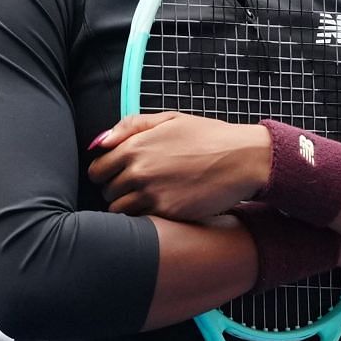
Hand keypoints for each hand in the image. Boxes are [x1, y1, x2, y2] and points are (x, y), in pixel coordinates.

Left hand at [87, 112, 269, 221]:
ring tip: (150, 199)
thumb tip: (99, 142)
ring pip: (120, 210)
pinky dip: (147, 217)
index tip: (118, 174)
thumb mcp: (170, 119)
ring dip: (129, 207)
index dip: (106, 173)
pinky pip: (142, 221)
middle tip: (138, 186)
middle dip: (118, 190)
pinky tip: (164, 206)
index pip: (97, 170)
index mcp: (135, 147)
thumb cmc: (209, 137)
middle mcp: (138, 172)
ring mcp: (152, 195)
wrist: (243, 159)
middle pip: (107, 192)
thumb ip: (130, 126)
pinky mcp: (168, 213)